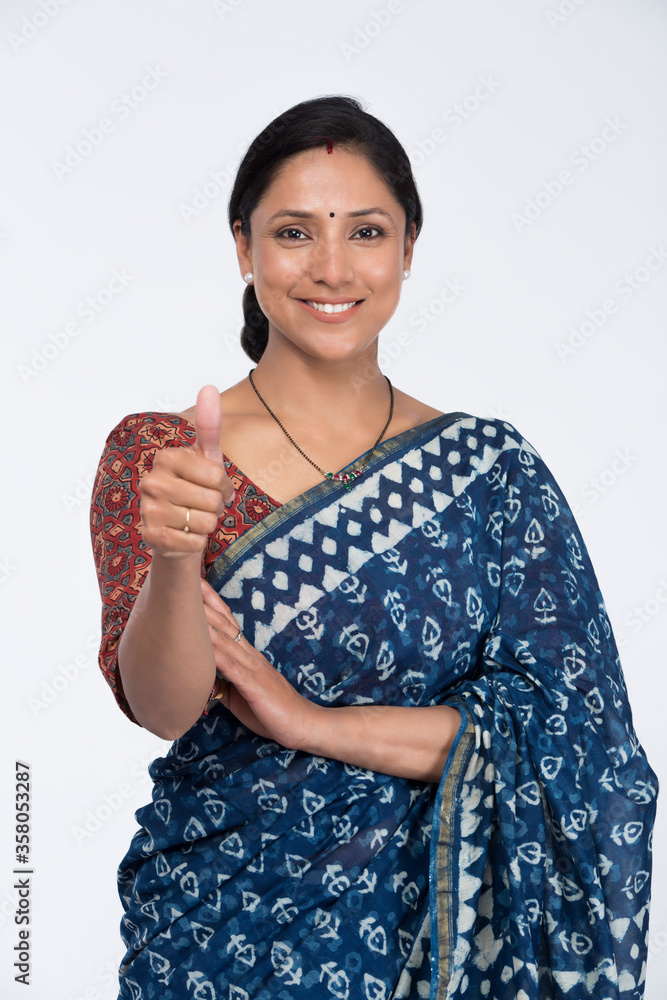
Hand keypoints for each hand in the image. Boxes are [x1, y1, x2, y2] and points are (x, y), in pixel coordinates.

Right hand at [138, 386, 234, 557]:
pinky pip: (193, 543)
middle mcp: (151, 481)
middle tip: (204, 506)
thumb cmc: (197, 488)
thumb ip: (209, 425)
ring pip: (204, 523)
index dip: (224, 486)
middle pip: (212, 500)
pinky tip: (185, 535)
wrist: (180, 529)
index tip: (214, 486)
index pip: (216, 475)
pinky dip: (197, 543)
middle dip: (216, 507)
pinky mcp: (151, 537)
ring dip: (207, 526)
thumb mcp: (208, 457)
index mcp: (166, 458)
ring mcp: (148, 509)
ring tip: (195, 520)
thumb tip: (208, 387)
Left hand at [201, 579, 318, 749]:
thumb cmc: (272, 710)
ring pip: (224, 639)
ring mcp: (252, 667)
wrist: (302, 723)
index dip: (211, 601)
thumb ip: (224, 681)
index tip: (194, 582)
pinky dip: (215, 654)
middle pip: (223, 622)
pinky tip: (200, 644)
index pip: (228, 621)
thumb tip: (202, 677)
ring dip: (204, 621)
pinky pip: (231, 666)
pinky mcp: (253, 684)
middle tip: (184, 578)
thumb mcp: (242, 693)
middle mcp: (250, 655)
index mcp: (248, 655)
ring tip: (184, 604)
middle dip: (203, 601)